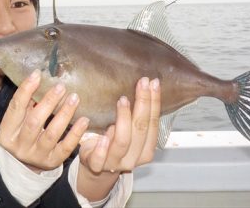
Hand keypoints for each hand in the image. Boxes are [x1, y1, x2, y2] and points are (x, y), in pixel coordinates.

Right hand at [0, 69, 89, 171]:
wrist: (22, 165)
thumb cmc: (21, 134)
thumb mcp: (17, 121)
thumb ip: (26, 104)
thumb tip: (39, 78)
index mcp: (7, 132)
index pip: (16, 108)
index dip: (26, 90)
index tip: (38, 74)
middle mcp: (20, 146)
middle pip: (34, 122)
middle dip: (49, 102)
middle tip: (61, 86)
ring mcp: (37, 156)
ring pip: (52, 134)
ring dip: (65, 114)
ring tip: (74, 98)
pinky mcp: (52, 162)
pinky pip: (66, 147)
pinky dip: (76, 133)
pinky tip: (84, 120)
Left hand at [77, 77, 160, 200]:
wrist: (95, 165)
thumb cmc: (113, 143)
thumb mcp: (128, 132)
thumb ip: (135, 117)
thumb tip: (144, 86)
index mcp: (146, 150)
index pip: (153, 123)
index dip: (154, 103)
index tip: (153, 83)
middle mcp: (134, 158)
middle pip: (141, 129)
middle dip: (143, 104)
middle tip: (141, 83)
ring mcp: (115, 163)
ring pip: (123, 141)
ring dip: (124, 119)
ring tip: (122, 100)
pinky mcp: (96, 165)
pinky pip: (100, 158)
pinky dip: (103, 147)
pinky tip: (104, 134)